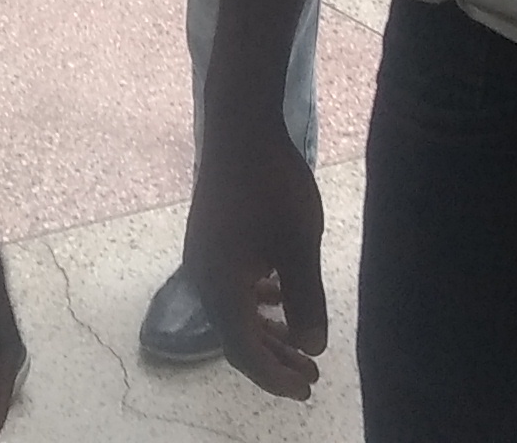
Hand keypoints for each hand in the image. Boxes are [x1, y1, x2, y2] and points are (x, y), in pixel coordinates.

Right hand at [184, 113, 330, 399]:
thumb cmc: (273, 187)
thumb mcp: (299, 247)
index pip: (245, 352)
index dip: (276, 377)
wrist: (240, 128)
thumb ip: (306, 300)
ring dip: (268, 331)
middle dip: (275, 359)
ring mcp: (204, 257)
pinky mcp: (211, 240)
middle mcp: (204, 279)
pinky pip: (233, 287)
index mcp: (222, 288)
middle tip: (312, 375)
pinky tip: (280, 293)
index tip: (307, 389)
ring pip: (236, 311)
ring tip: (302, 342)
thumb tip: (312, 346)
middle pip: (237, 336)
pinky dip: (258, 302)